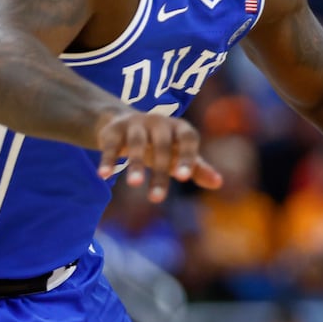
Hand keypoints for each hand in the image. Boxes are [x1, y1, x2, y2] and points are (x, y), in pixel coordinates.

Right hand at [96, 111, 222, 201]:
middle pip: (162, 147)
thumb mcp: (179, 154)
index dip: (187, 157)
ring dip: (135, 164)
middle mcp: (159, 122)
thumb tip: (219, 183)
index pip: (188, 139)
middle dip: (160, 172)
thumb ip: (197, 168)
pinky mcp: (114, 129)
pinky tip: (103, 175)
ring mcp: (135, 124)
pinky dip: (108, 159)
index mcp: (180, 128)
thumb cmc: (163, 144)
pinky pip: (111, 144)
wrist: (127, 123)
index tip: (184, 178)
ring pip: (137, 143)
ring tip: (134, 184)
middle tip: (156, 199)